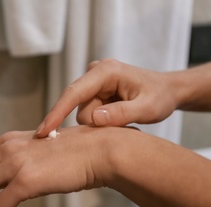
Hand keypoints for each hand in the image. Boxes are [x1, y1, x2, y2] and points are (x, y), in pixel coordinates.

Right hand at [36, 59, 178, 137]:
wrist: (167, 91)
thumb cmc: (160, 97)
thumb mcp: (148, 108)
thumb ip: (122, 114)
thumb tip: (93, 120)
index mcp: (105, 72)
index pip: (73, 93)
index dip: (56, 113)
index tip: (43, 131)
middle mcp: (95, 73)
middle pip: (78, 107)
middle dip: (95, 123)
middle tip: (123, 122)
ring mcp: (93, 82)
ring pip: (83, 114)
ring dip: (100, 123)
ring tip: (124, 117)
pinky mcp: (93, 92)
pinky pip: (88, 113)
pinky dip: (100, 121)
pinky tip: (117, 116)